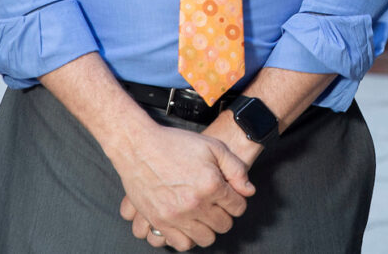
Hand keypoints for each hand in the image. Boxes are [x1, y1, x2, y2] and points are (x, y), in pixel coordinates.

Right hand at [113, 122, 254, 249]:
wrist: (138, 146)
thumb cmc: (175, 143)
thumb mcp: (213, 146)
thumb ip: (236, 168)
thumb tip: (248, 191)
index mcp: (211, 184)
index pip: (238, 207)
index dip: (237, 200)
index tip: (230, 195)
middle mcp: (195, 203)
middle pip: (224, 225)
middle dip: (225, 214)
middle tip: (217, 204)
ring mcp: (176, 215)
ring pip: (206, 238)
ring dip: (208, 228)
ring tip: (203, 215)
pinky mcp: (159, 222)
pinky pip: (182, 244)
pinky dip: (188, 237)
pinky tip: (188, 224)